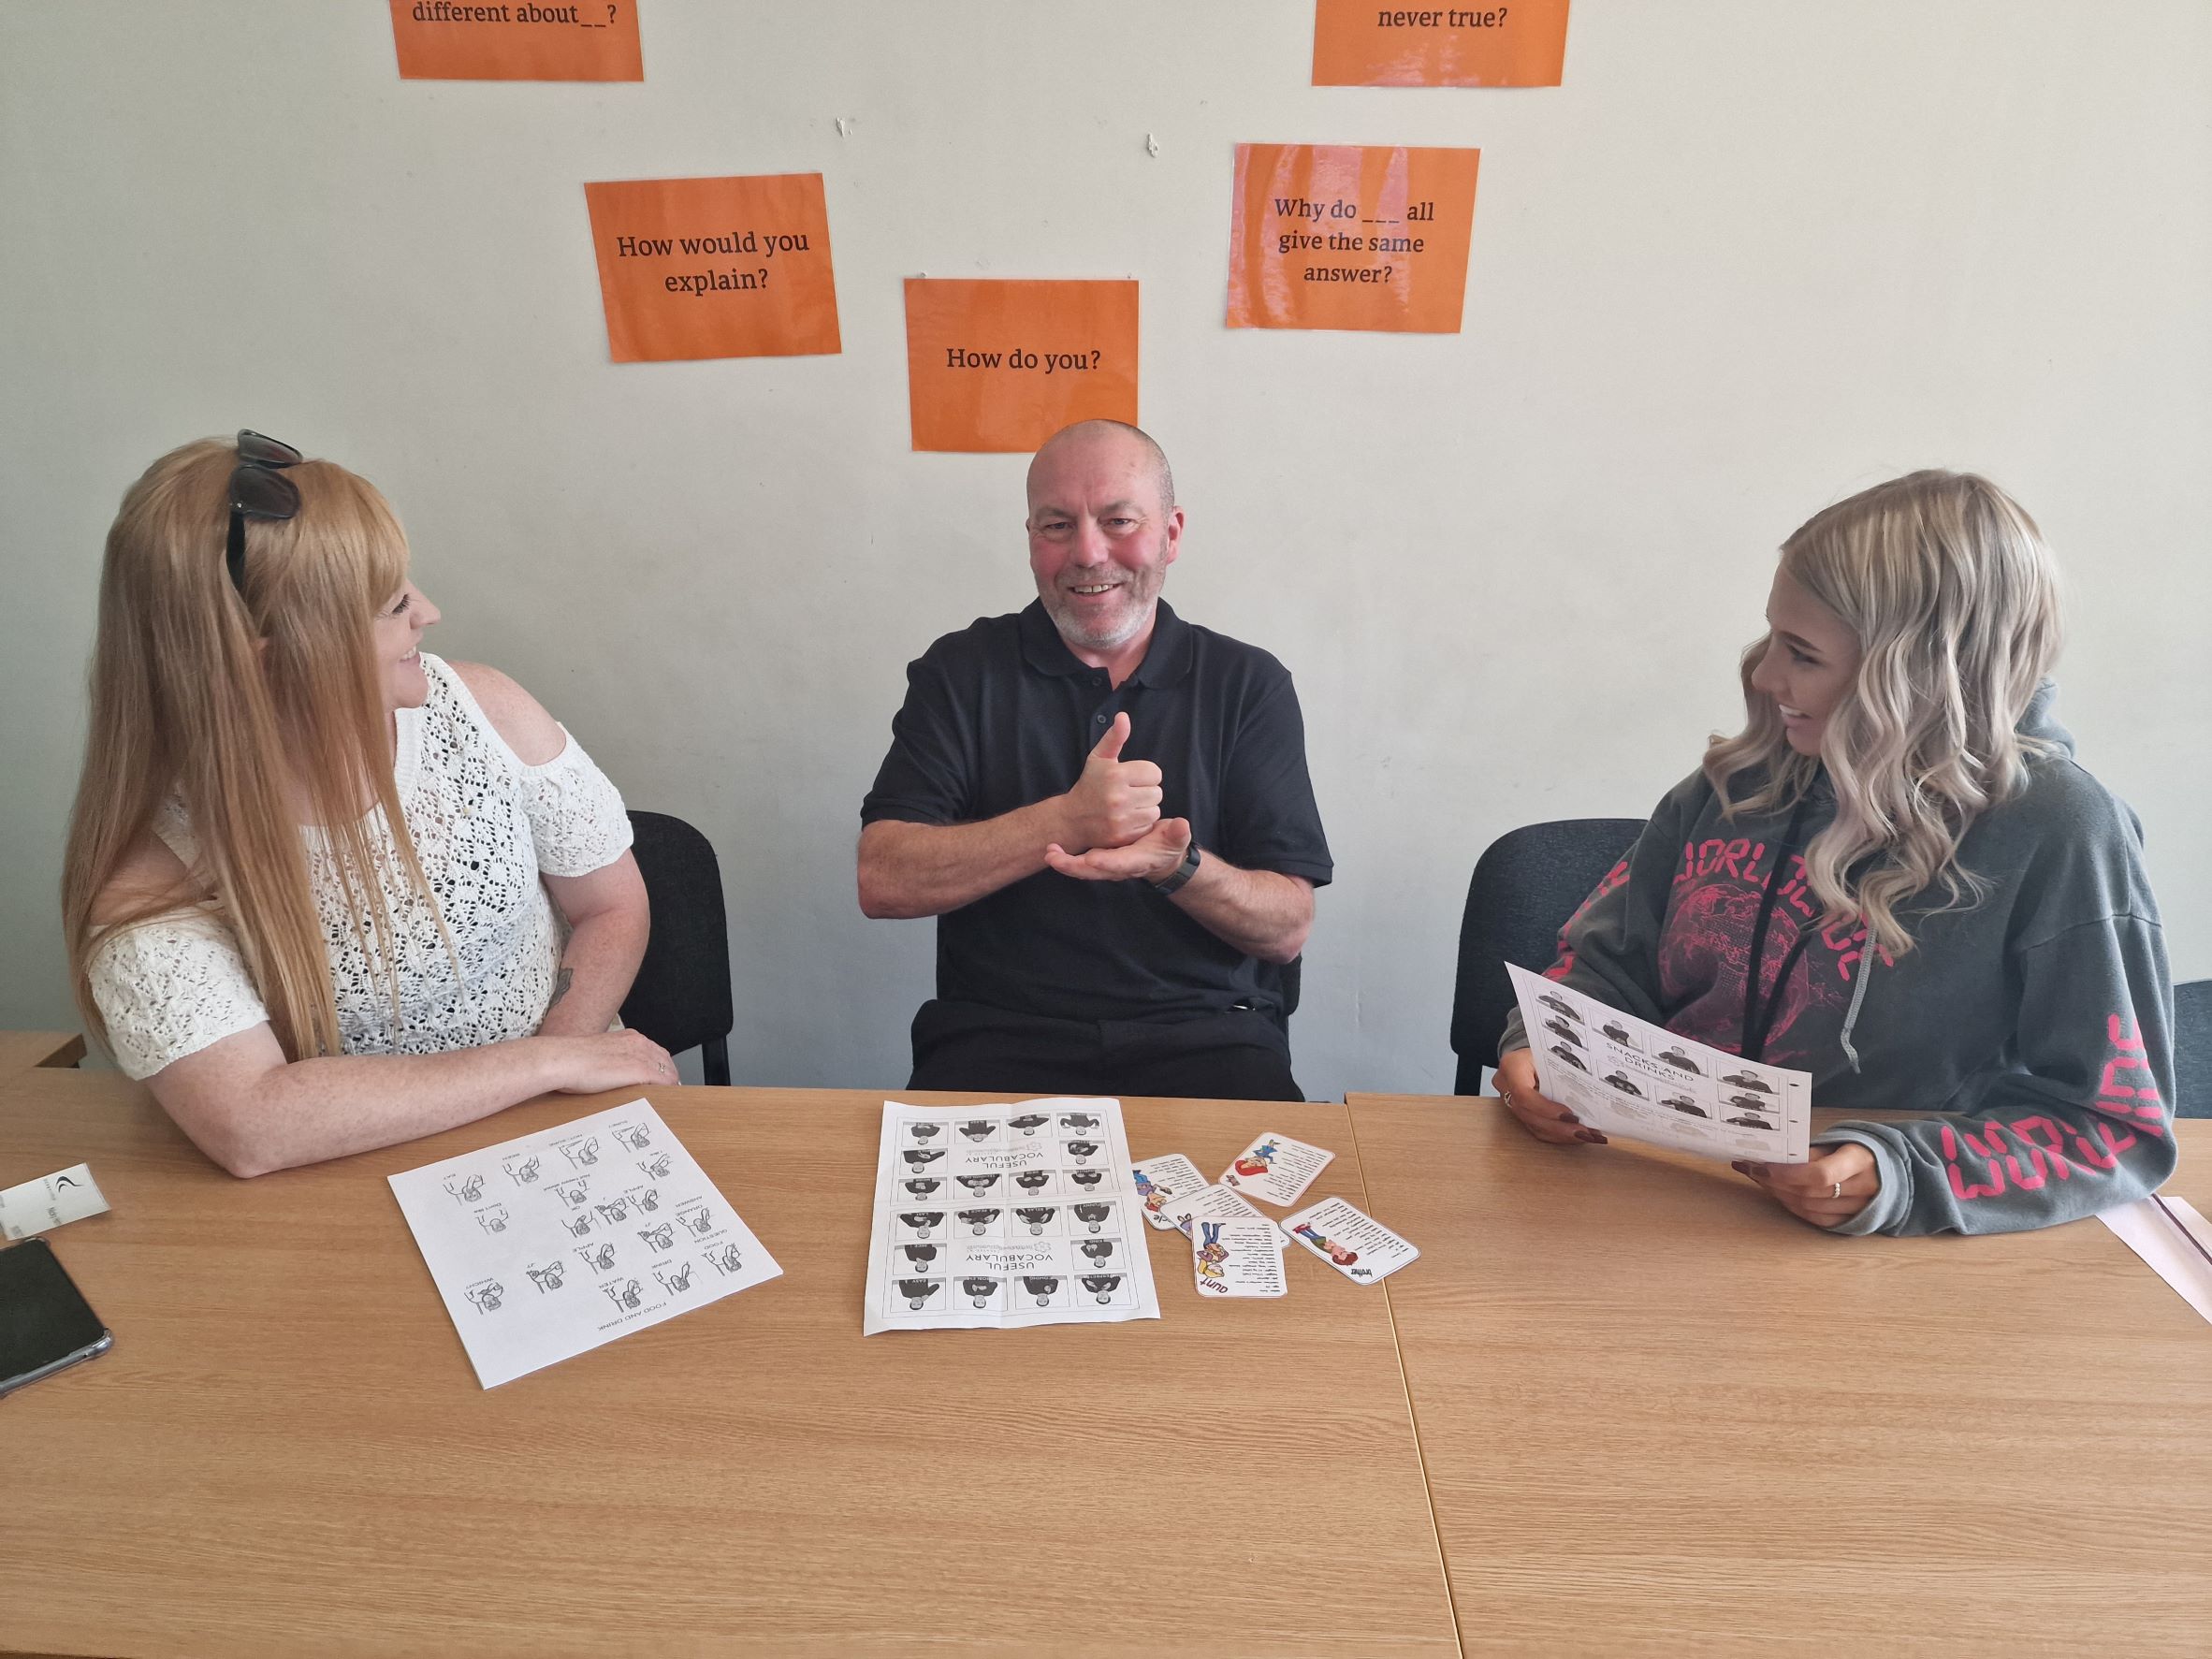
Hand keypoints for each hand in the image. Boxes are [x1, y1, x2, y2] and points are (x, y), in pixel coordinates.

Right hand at [547, 1030, 677, 1094]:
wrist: (564, 1059)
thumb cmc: (572, 1060)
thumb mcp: (598, 1054)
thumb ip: (612, 1059)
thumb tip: (613, 1072)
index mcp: (629, 1037)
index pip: (656, 1052)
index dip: (660, 1067)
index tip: (659, 1079)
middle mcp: (639, 1043)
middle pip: (666, 1061)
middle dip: (668, 1076)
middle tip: (667, 1092)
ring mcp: (641, 1055)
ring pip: (669, 1071)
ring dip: (668, 1085)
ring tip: (665, 1099)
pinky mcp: (641, 1070)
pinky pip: (664, 1081)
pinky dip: (667, 1091)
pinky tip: (663, 1101)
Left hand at [1045, 817, 1190, 883]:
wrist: (1161, 857)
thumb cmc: (1169, 845)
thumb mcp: (1176, 838)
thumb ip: (1178, 833)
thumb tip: (1182, 825)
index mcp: (1137, 860)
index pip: (1121, 863)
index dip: (1107, 862)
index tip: (1093, 858)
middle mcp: (1119, 867)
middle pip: (1094, 871)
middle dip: (1074, 866)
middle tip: (1054, 858)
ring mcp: (1107, 865)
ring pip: (1084, 869)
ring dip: (1065, 863)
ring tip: (1049, 852)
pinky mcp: (1099, 860)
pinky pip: (1080, 863)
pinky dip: (1066, 859)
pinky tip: (1051, 849)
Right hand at [1056, 712, 1161, 852]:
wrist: (1072, 819)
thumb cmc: (1090, 784)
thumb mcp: (1099, 758)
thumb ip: (1115, 737)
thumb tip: (1123, 716)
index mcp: (1115, 775)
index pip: (1155, 772)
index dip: (1146, 775)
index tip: (1132, 778)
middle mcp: (1118, 797)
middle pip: (1157, 792)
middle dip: (1146, 791)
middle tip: (1130, 793)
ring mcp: (1121, 819)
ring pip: (1154, 810)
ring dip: (1146, 808)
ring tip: (1129, 806)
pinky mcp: (1123, 836)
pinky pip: (1148, 826)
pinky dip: (1141, 823)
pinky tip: (1127, 819)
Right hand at [1495, 1047, 1608, 1145]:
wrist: (1532, 1053)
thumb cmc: (1545, 1051)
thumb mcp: (1553, 1054)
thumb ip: (1564, 1072)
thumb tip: (1590, 1091)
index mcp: (1512, 1066)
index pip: (1523, 1093)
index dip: (1545, 1108)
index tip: (1569, 1116)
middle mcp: (1506, 1086)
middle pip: (1528, 1114)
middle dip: (1559, 1127)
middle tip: (1584, 1132)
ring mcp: (1510, 1101)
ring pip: (1533, 1126)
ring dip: (1561, 1134)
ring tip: (1586, 1136)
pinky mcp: (1519, 1112)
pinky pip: (1536, 1129)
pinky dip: (1558, 1134)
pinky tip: (1576, 1136)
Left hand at [1734, 1142, 1878, 1227]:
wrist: (1890, 1172)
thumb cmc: (1856, 1151)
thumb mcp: (1838, 1142)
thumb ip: (1810, 1151)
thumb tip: (1772, 1157)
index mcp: (1860, 1160)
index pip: (1820, 1174)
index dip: (1787, 1173)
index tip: (1761, 1165)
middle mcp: (1863, 1188)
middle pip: (1809, 1192)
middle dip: (1774, 1181)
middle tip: (1751, 1169)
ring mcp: (1858, 1209)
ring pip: (1809, 1208)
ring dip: (1778, 1194)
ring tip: (1760, 1179)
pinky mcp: (1850, 1223)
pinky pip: (1815, 1219)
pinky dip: (1792, 1207)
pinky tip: (1778, 1194)